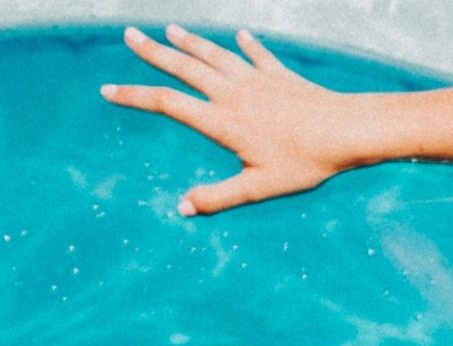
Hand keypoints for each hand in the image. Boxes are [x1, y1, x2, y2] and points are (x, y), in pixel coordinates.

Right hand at [101, 27, 347, 215]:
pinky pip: (259, 56)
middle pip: (183, 67)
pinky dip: (248, 46)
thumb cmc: (304, 163)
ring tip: (170, 29)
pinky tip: (241, 36)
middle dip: (153, 52)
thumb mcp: (259, 187)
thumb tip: (183, 209)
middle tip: (128, 36)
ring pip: (214, 54)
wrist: (344, 132)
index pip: (166, 104)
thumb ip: (219, 197)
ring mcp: (256, 80)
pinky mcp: (280, 75)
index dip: (134, 96)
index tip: (107, 90)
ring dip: (191, 41)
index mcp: (221, 121)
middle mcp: (232, 93)